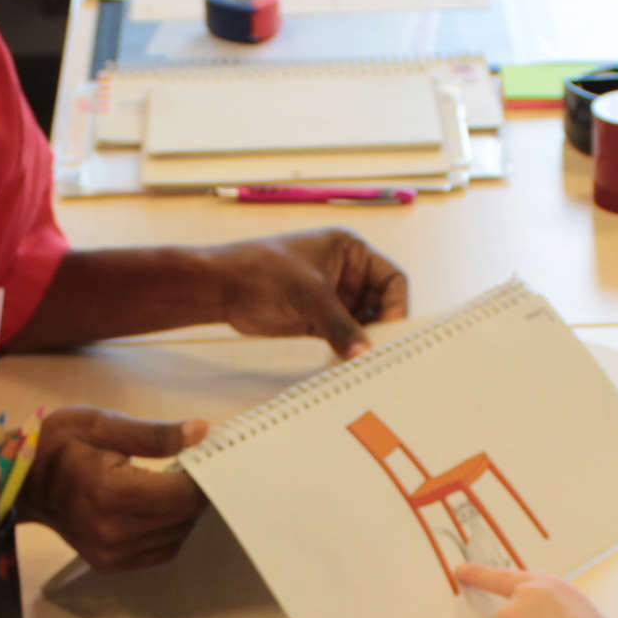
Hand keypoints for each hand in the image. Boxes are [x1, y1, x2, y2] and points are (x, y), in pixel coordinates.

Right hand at [27, 408, 211, 571]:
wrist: (20, 483)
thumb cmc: (57, 445)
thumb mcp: (102, 424)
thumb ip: (154, 433)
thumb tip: (201, 431)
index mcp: (110, 493)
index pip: (181, 494)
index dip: (203, 477)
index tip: (206, 458)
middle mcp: (111, 530)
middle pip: (183, 517)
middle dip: (196, 492)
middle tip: (192, 467)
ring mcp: (110, 552)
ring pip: (176, 536)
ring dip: (184, 512)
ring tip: (172, 484)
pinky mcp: (109, 563)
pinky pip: (160, 550)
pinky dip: (169, 529)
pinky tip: (158, 507)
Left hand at [210, 229, 409, 357]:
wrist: (221, 287)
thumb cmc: (262, 271)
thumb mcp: (309, 294)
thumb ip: (340, 325)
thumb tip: (364, 353)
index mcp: (351, 251)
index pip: (392, 278)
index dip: (396, 304)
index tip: (391, 330)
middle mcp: (346, 273)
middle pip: (381, 304)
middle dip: (382, 327)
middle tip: (382, 354)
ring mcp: (332, 298)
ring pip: (363, 324)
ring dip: (365, 343)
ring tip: (366, 363)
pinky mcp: (317, 320)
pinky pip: (343, 337)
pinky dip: (348, 351)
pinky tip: (348, 365)